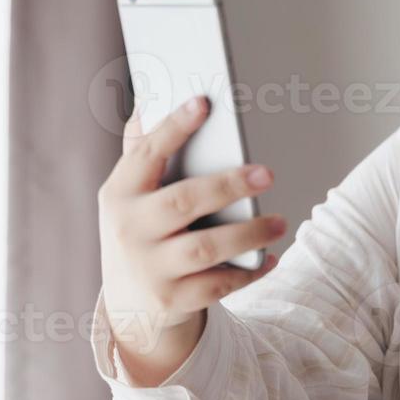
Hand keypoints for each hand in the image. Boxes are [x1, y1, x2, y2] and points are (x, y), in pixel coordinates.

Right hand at [97, 95, 283, 381]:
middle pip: (183, 202)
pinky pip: (218, 285)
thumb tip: (151, 95)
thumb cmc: (141, 230)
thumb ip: (143, 150)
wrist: (129, 304)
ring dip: (248, 233)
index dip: (174, 127)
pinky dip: (249, 272)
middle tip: (266, 173)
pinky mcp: (172, 300)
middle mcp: (130, 230)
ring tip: (280, 221)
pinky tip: (271, 258)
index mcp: (119, 193)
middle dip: (227, 185)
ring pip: (205, 249)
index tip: (203, 102)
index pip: (147, 153)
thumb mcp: (130, 193)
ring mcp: (149, 268)